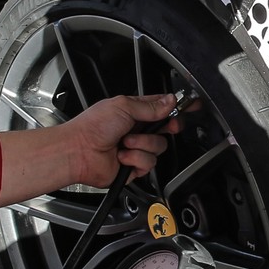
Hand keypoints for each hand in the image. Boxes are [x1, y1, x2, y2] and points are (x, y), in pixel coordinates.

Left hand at [65, 92, 184, 186]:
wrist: (78, 151)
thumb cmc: (93, 126)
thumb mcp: (123, 106)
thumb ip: (150, 106)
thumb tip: (170, 101)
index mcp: (133, 111)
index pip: (161, 107)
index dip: (175, 108)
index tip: (190, 106)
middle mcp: (135, 130)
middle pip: (165, 129)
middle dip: (165, 128)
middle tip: (165, 126)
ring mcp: (135, 149)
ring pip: (159, 147)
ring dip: (142, 145)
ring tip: (125, 143)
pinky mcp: (133, 167)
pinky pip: (149, 163)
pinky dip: (135, 159)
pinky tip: (122, 156)